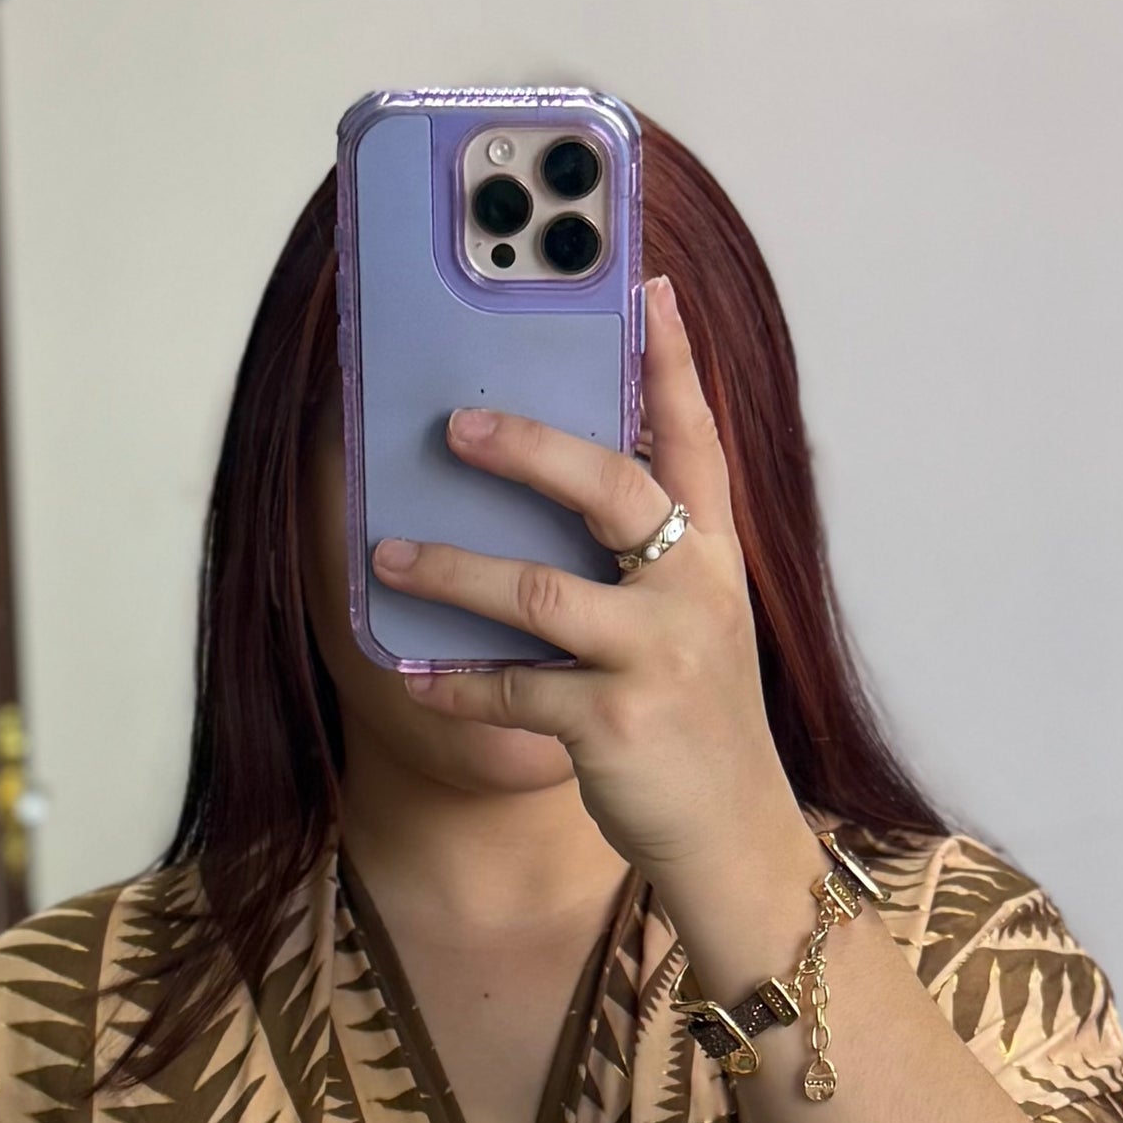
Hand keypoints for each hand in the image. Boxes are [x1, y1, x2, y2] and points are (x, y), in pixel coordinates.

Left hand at [371, 276, 803, 891]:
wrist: (735, 837)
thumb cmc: (699, 725)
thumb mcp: (697, 627)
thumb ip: (651, 562)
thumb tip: (556, 493)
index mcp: (714, 560)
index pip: (697, 441)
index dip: (673, 362)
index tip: (646, 285)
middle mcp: (692, 594)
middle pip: (609, 489)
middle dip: (528, 449)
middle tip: (458, 425)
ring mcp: (656, 657)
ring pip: (535, 590)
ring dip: (450, 570)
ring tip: (387, 553)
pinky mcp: (613, 722)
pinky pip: (512, 688)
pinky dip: (455, 682)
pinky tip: (416, 675)